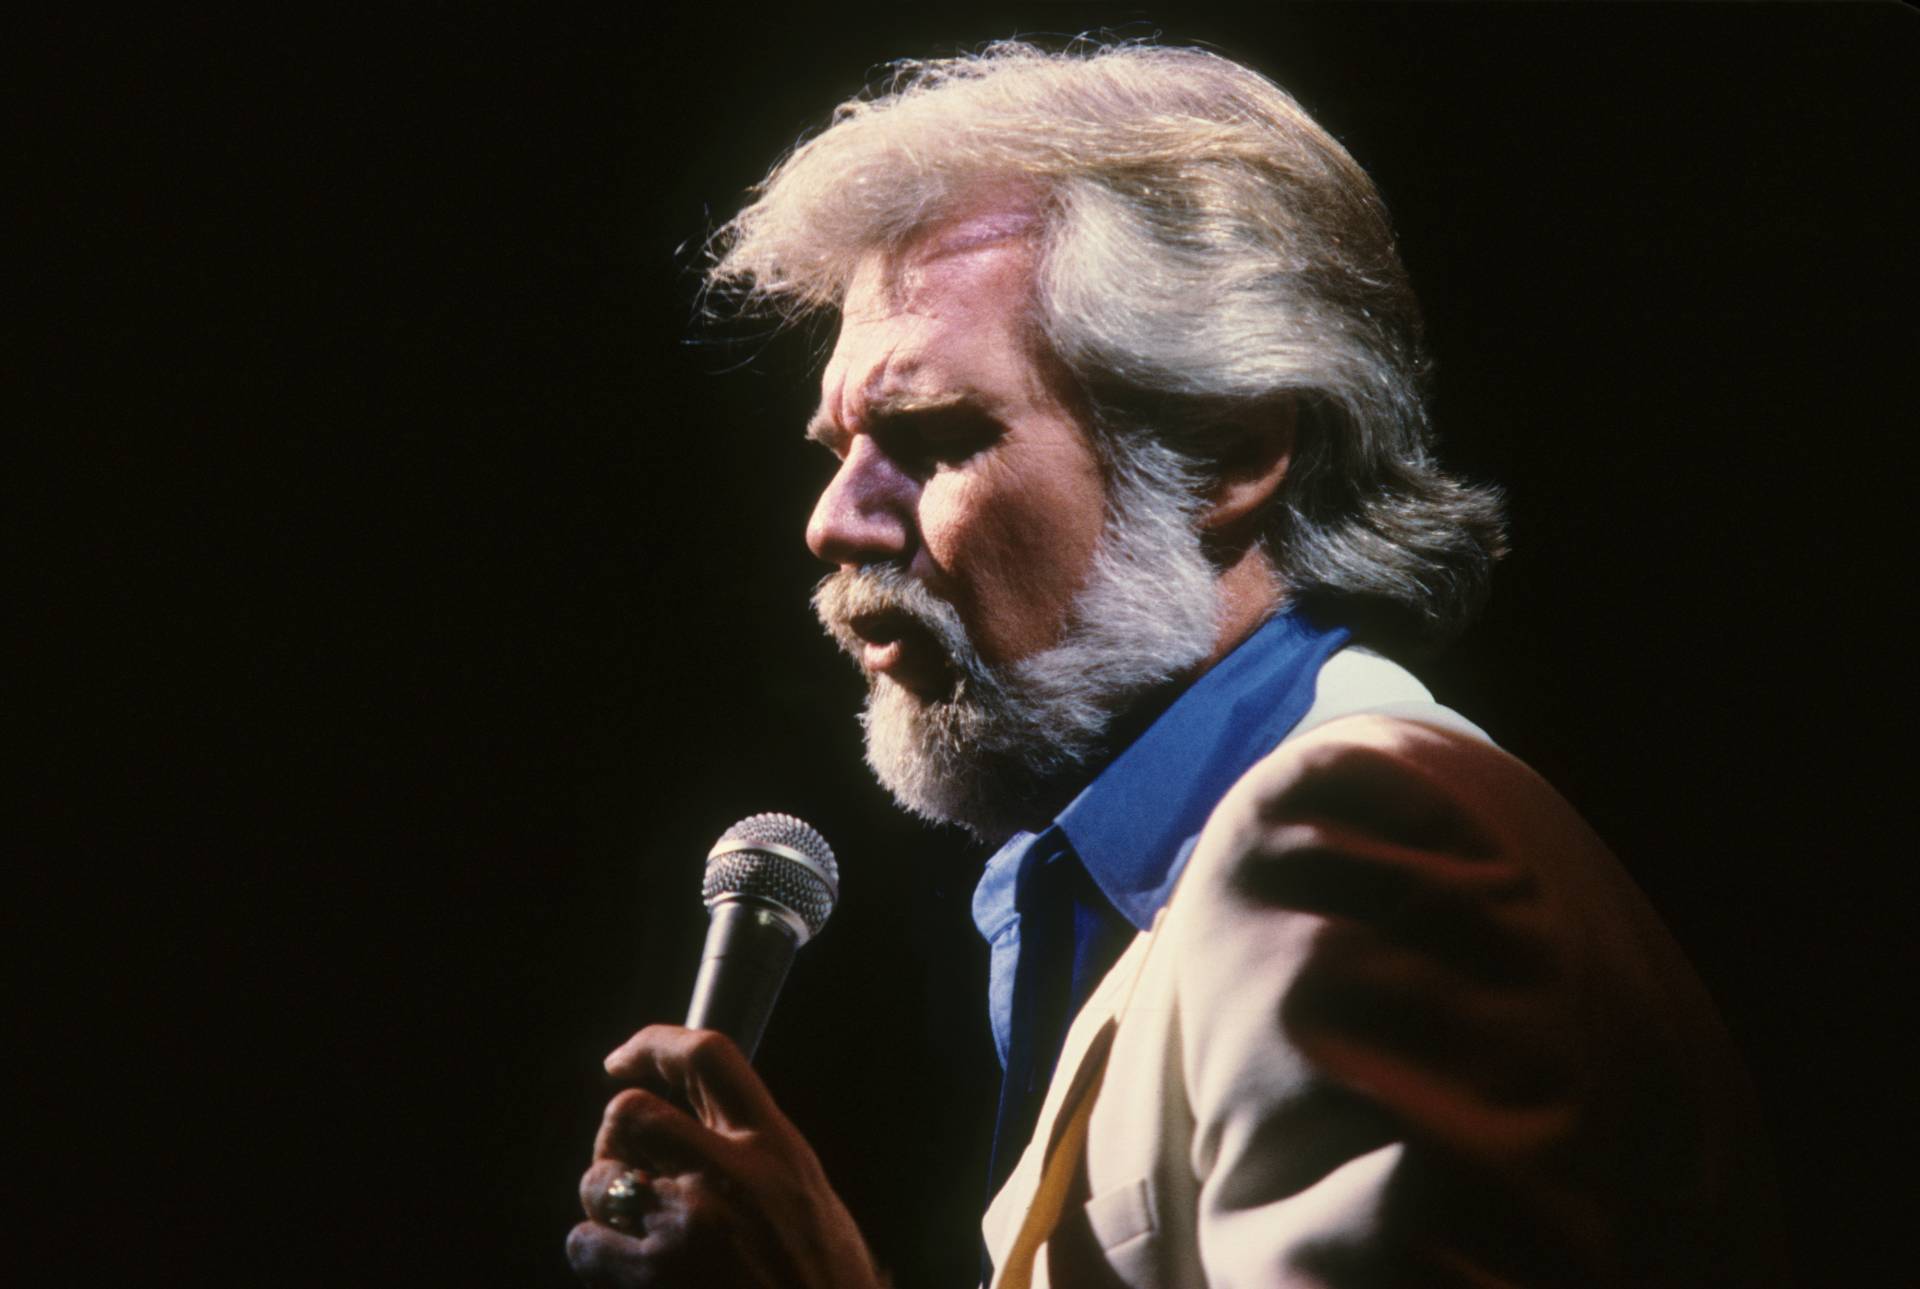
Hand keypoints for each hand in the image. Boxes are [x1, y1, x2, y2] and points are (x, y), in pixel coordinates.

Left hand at [567, 1025, 886, 1288]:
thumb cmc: (819, 1280)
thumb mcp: (804, 1196)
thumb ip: (752, 1152)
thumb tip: (693, 1118)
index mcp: (775, 1148)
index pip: (707, 1057)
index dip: (653, 1044)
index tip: (624, 1060)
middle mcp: (731, 1174)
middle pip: (631, 1110)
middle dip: (613, 1137)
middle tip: (622, 1165)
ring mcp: (688, 1224)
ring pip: (598, 1178)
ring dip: (604, 1204)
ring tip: (634, 1234)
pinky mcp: (652, 1275)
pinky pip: (584, 1241)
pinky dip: (595, 1255)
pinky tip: (625, 1274)